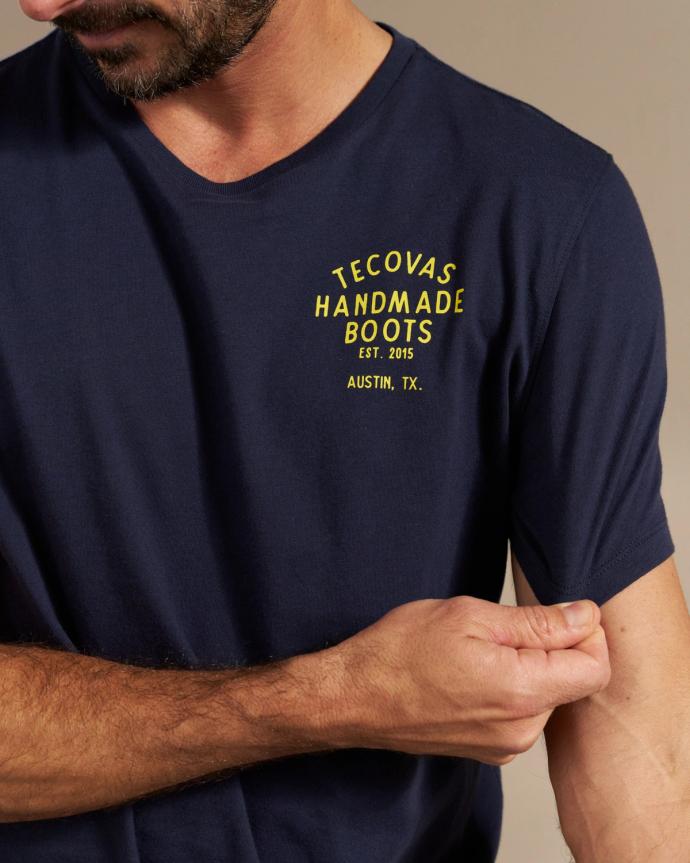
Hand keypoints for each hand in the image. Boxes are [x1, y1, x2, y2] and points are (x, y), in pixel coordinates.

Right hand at [329, 595, 609, 764]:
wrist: (355, 697)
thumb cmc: (400, 651)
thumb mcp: (469, 616)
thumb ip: (537, 622)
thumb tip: (584, 616)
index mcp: (522, 692)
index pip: (596, 666)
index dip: (585, 632)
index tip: (556, 612)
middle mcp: (521, 729)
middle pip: (573, 680)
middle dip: (552, 647)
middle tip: (501, 626)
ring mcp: (505, 746)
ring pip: (547, 695)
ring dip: (528, 667)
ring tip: (479, 650)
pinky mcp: (490, 750)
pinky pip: (523, 713)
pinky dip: (511, 687)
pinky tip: (472, 672)